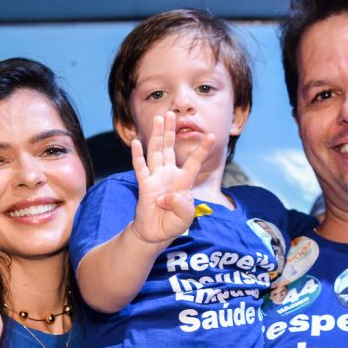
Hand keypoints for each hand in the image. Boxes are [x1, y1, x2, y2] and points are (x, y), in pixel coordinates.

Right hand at [131, 112, 215, 245]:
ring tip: (158, 118)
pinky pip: (140, 167)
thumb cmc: (173, 223)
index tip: (211, 135)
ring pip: (156, 152)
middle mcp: (169, 175)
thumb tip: (166, 196)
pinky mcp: (144, 185)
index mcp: (183, 181)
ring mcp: (156, 178)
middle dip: (171, 131)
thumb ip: (182, 207)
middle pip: (170, 148)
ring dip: (157, 135)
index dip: (202, 149)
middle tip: (172, 113)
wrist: (155, 234)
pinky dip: (137, 155)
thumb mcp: (186, 217)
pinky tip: (136, 141)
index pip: (194, 162)